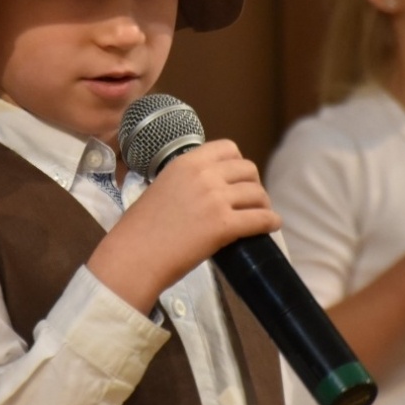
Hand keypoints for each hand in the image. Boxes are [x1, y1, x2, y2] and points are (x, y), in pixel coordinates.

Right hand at [89, 140, 279, 309]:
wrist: (133, 256)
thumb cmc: (140, 229)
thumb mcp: (161, 187)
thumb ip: (187, 182)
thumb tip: (211, 189)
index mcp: (186, 163)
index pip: (228, 148)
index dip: (238, 163)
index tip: (237, 178)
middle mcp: (204, 175)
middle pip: (248, 169)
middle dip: (253, 184)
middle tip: (250, 200)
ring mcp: (215, 199)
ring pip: (258, 194)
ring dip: (263, 204)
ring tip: (260, 214)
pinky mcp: (223, 225)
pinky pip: (260, 219)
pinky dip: (270, 222)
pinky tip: (271, 226)